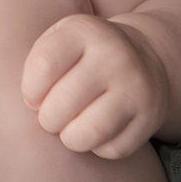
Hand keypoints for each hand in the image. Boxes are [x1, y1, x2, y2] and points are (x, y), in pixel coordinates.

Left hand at [21, 14, 168, 158]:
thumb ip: (37, 66)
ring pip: (90, 132)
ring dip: (70, 138)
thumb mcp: (58, 40)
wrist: (144, 54)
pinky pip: (113, 149)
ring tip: (68, 129)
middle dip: (47, 119)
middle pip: (63, 103)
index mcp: (84, 32)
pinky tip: (96, 131)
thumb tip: (33, 104)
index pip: (44, 66)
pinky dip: (97, 148)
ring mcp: (136, 87)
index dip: (30, 90)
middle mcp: (114, 57)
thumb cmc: (83, 54)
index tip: (33, 96)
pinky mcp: (150, 117)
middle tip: (50, 116)